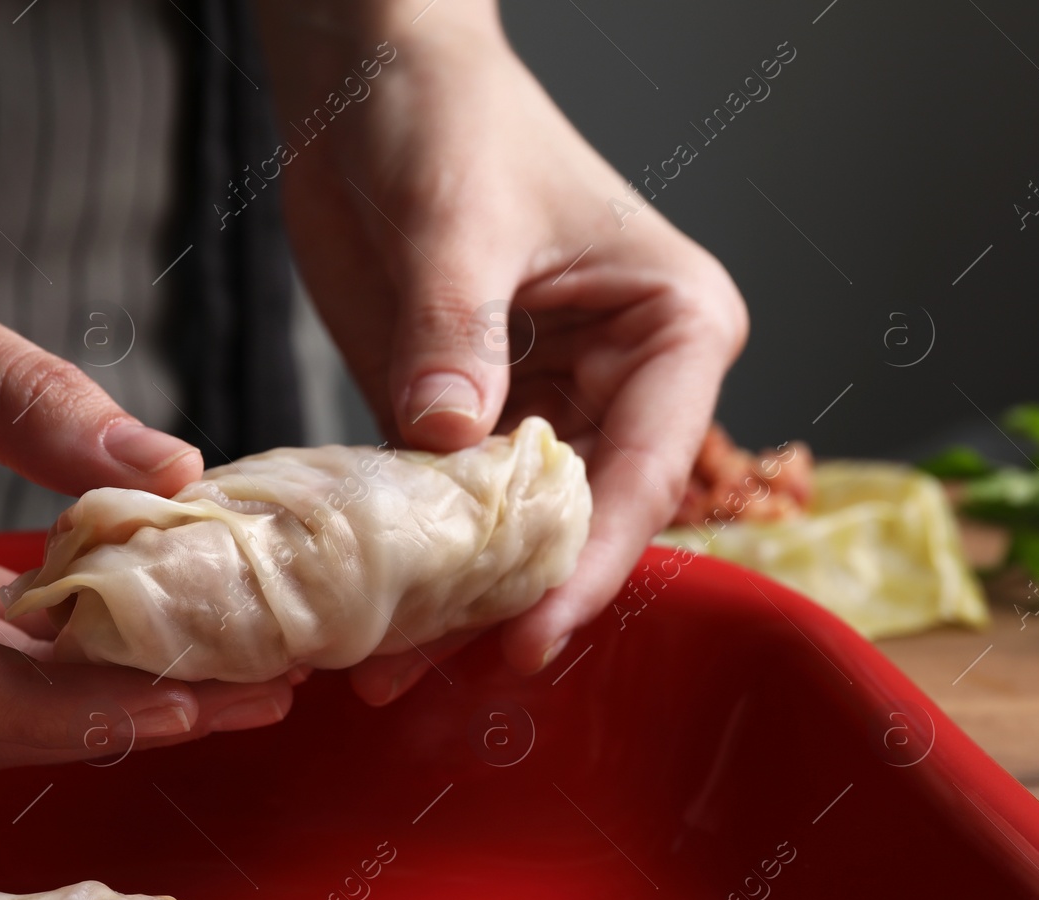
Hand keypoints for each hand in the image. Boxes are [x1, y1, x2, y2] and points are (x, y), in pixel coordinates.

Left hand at [260, 2, 747, 700]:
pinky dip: (412, 564)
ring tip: (385, 671)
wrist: (368, 81)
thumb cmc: (448, 115)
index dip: (586, 566)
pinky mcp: (463, 417)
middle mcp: (622, 384)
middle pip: (579, 525)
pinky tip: (368, 616)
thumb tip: (447, 443)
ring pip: (512, 535)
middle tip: (438, 678)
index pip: (641, 473)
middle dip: (512, 605)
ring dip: (455, 603)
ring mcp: (542, 408)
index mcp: (670, 329)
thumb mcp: (457, 218)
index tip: (527, 638)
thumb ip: (455, 333)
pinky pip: (445, 511)